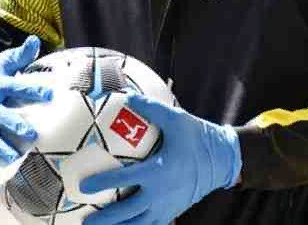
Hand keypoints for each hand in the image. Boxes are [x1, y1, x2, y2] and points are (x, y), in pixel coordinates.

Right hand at [0, 35, 53, 191]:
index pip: (17, 86)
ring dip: (2, 150)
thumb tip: (34, 38)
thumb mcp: (4, 63)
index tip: (51, 92)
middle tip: (32, 133)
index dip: (33, 88)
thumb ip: (20, 55)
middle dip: (15, 125)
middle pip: (1, 115)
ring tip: (15, 162)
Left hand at [80, 95, 240, 224]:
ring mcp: (168, 206)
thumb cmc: (198, 137)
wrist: (224, 160)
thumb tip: (126, 96)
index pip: (124, 180)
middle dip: (105, 220)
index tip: (83, 186)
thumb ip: (151, 109)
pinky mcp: (173, 211)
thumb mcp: (176, 119)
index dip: (103, 183)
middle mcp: (161, 194)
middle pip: (128, 213)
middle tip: (84, 222)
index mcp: (159, 171)